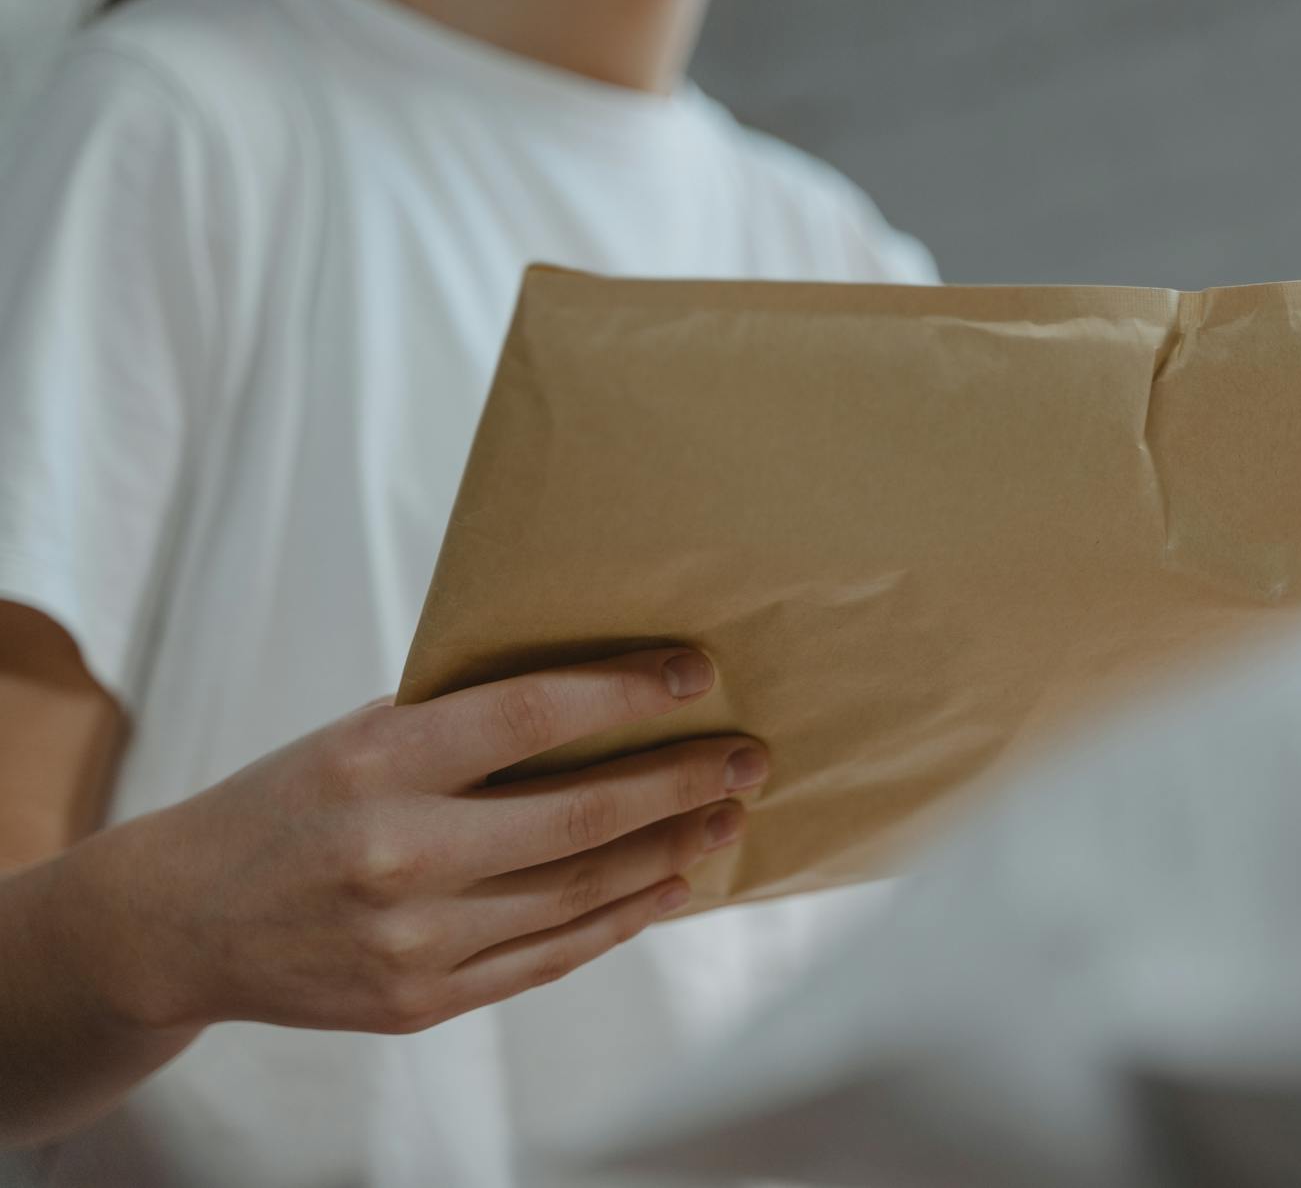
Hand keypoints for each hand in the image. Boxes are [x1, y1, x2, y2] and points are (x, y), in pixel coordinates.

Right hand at [82, 649, 765, 1034]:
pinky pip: (549, 957)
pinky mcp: (420, 1002)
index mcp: (377, 761)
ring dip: (667, 853)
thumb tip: (598, 694)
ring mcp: (411, 939)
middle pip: (579, 814)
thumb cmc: (285, 804)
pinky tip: (668, 886)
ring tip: (724, 818)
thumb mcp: (356, 736)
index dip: (625, 693)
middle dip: (680, 782)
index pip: (530, 715)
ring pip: (579, 893)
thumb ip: (461, 723)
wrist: (178, 922)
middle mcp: (397, 851)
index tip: (697, 673)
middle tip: (748, 758)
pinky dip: (619, 919)